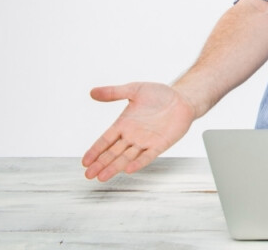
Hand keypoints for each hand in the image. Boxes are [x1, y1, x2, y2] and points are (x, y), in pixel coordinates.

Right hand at [82, 82, 196, 180]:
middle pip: (113, 153)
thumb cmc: (160, 94)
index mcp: (124, 124)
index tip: (85, 161)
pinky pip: (148, 156)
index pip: (105, 140)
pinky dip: (138, 163)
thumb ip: (114, 92)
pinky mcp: (160, 145)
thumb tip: (93, 92)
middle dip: (100, 163)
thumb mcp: (134, 90)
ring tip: (102, 176)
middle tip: (89, 175)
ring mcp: (146, 142)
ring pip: (126, 157)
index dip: (95, 150)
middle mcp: (132, 136)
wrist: (183, 98)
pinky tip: (128, 169)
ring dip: (114, 167)